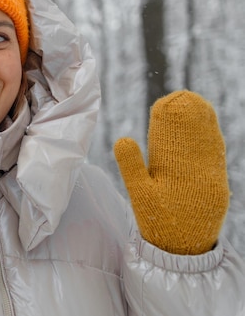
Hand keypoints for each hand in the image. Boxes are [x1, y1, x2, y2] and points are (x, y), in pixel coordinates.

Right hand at [114, 90, 229, 254]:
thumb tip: (123, 138)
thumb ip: (131, 166)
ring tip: (198, 104)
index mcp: (175, 169)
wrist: (185, 247)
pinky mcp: (219, 183)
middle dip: (189, 113)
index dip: (169, 116)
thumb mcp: (140, 194)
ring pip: (209, 141)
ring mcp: (211, 175)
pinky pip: (217, 154)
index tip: (165, 101)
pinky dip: (212, 137)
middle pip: (194, 133)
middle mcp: (197, 169)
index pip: (173, 134)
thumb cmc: (158, 221)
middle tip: (185, 96)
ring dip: (203, 121)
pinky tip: (209, 127)